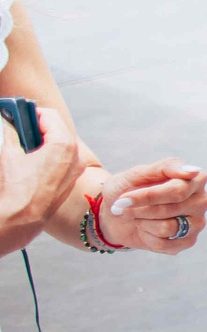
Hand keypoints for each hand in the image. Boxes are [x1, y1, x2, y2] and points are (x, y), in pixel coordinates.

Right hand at [1, 106, 83, 253]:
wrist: (22, 219)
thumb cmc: (18, 189)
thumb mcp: (9, 154)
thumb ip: (8, 133)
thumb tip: (6, 122)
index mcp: (64, 144)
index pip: (50, 116)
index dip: (32, 112)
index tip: (18, 112)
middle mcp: (75, 155)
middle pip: (57, 129)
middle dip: (37, 125)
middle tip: (18, 125)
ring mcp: (75, 169)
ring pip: (61, 144)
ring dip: (43, 140)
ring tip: (22, 142)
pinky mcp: (70, 180)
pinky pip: (62, 159)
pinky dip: (48, 154)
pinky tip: (31, 158)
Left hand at [94, 159, 206, 253]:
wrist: (116, 213)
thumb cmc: (129, 189)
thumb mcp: (140, 173)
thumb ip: (167, 167)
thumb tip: (194, 171)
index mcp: (196, 179)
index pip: (177, 191)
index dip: (147, 197)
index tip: (122, 199)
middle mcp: (202, 200)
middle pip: (170, 209)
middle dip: (140, 210)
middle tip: (123, 206)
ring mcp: (197, 222)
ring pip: (166, 228)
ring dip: (142, 223)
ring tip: (138, 217)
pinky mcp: (188, 241)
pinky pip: (164, 244)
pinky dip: (146, 237)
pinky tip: (146, 229)